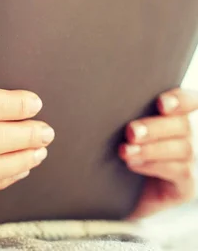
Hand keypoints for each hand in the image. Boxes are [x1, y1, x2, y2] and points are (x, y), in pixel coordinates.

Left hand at [121, 88, 196, 219]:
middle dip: (155, 127)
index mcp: (175, 117)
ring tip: (125, 151)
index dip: (180, 100)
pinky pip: (180, 172)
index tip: (161, 103)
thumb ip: (125, 114)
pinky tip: (133, 164)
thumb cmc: (116, 152)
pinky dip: (155, 165)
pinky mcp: (186, 186)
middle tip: (130, 131)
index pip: (190, 101)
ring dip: (151, 148)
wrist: (114, 193)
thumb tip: (104, 101)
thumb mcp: (121, 131)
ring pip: (183, 148)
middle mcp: (189, 137)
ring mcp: (191, 162)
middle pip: (183, 125)